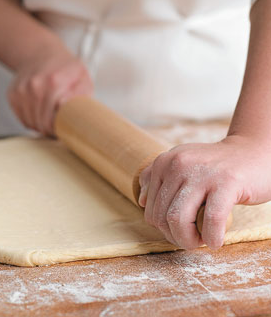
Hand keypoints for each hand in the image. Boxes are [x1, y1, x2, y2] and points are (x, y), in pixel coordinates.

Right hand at [8, 52, 92, 134]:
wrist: (41, 53)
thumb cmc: (66, 69)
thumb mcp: (82, 78)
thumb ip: (81, 94)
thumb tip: (70, 109)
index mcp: (54, 82)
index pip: (53, 118)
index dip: (60, 128)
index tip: (65, 129)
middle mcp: (34, 86)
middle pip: (41, 122)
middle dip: (51, 131)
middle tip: (59, 130)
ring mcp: (21, 90)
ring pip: (30, 122)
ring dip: (41, 127)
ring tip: (51, 123)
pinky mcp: (12, 94)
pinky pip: (22, 118)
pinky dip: (31, 121)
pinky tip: (41, 115)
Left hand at [139, 135, 270, 249]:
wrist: (252, 153)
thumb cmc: (215, 166)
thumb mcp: (181, 163)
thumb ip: (158, 178)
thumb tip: (142, 201)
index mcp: (165, 162)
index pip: (150, 208)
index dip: (163, 227)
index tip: (180, 229)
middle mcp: (179, 164)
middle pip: (161, 216)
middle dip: (175, 236)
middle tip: (192, 238)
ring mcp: (202, 172)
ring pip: (178, 219)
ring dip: (188, 240)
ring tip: (201, 240)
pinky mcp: (226, 182)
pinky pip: (211, 220)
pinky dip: (212, 237)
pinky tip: (216, 241)